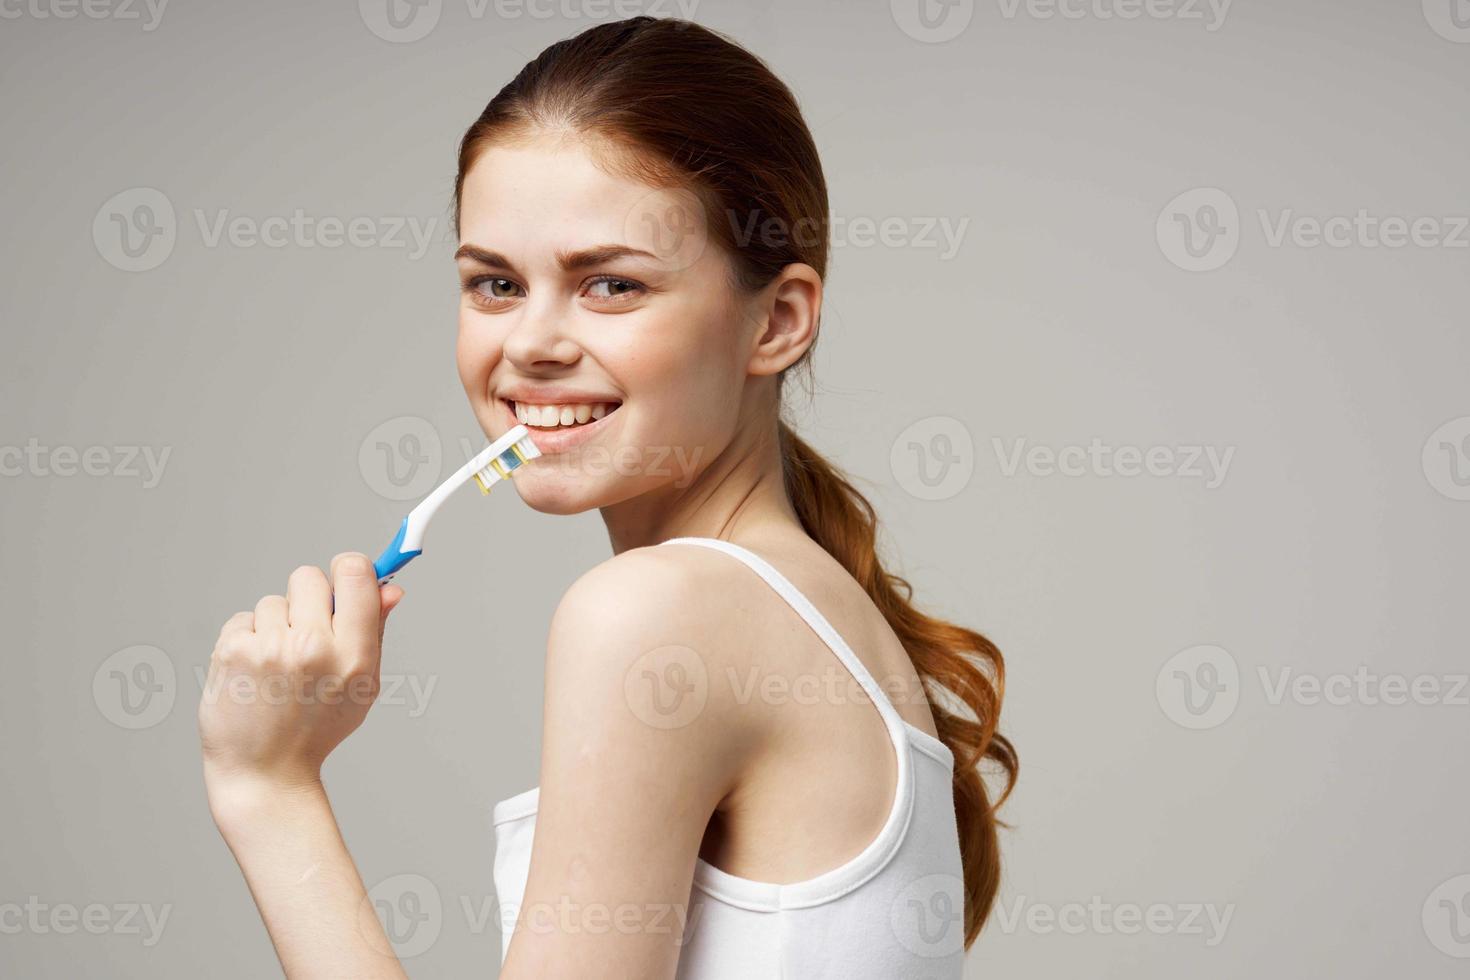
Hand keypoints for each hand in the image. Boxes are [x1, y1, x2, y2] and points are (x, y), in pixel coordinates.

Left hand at [198, 553, 404, 808]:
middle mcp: (313, 648)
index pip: (354, 573)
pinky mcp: (232, 652)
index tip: (346, 578)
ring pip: (273, 600)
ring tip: (277, 666)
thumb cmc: (316, 728)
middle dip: (308, 598)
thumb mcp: (362, 685)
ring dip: (275, 625)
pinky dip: (248, 639)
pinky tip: (254, 671)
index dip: (351, 569)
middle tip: (306, 632)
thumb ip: (374, 631)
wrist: (264, 772)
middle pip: (309, 576)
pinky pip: (244, 618)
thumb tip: (390, 588)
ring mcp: (269, 649)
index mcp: (353, 655)